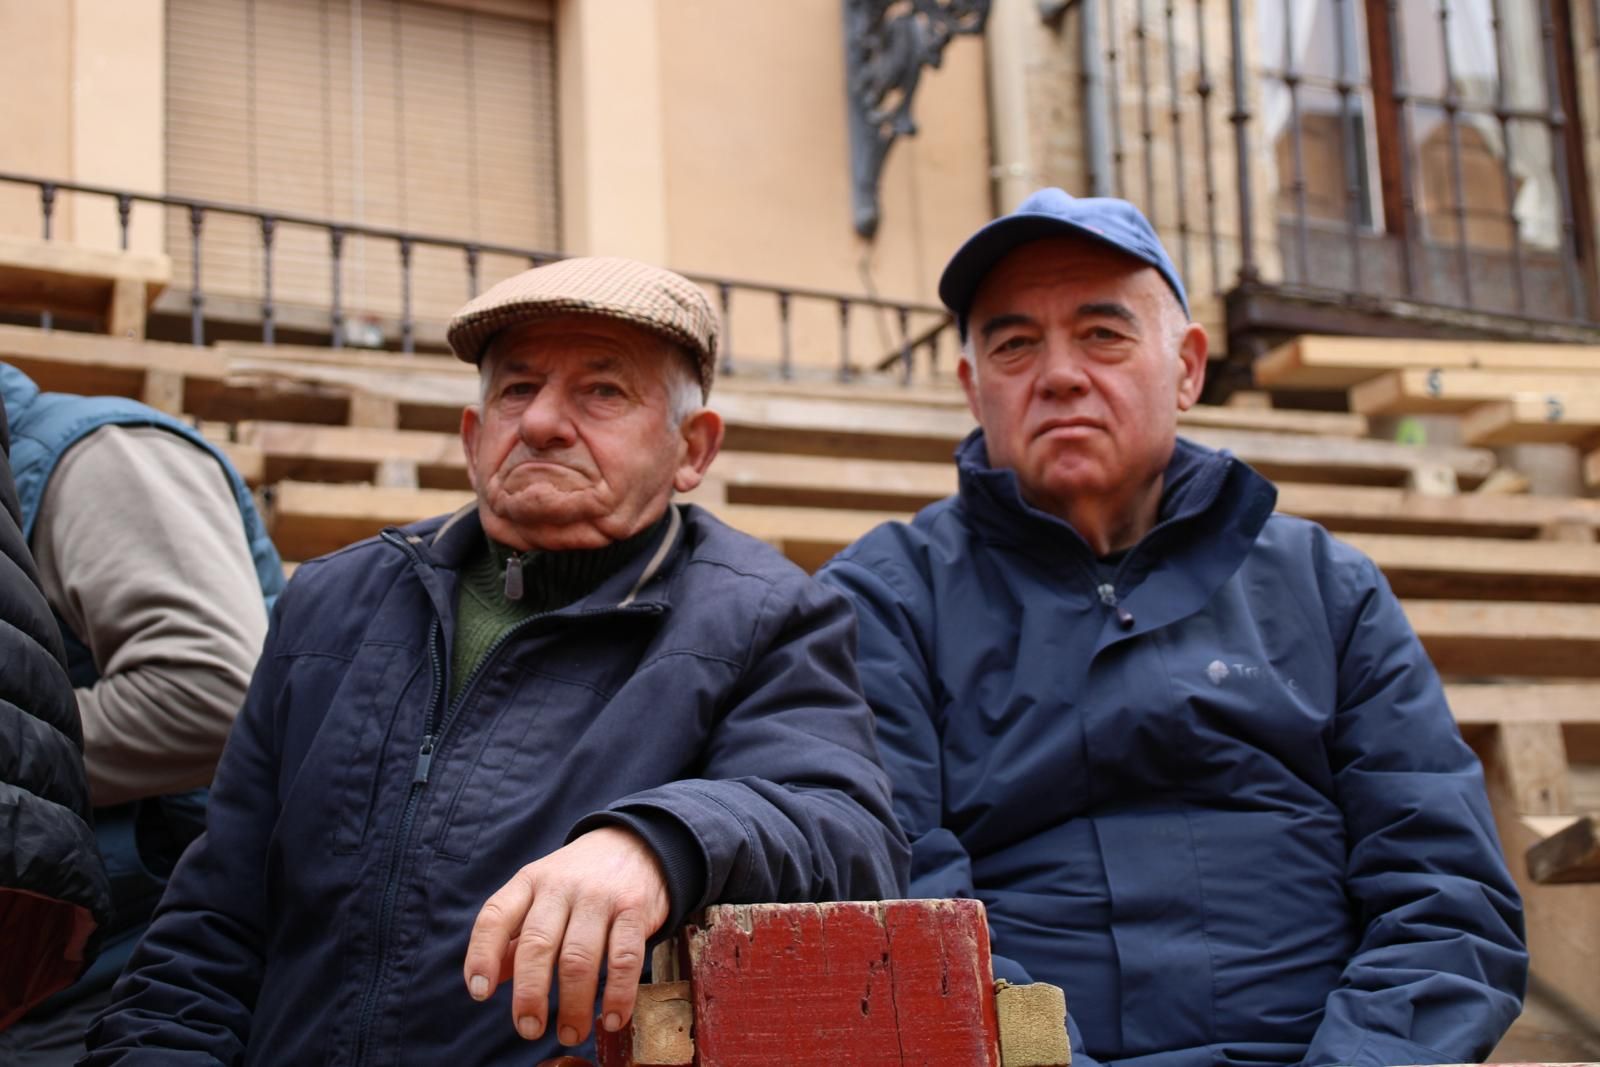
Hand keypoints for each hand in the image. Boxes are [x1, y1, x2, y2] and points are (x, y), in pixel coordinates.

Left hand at [463, 826, 670, 1046]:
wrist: (635, 844)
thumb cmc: (579, 880)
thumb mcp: (539, 895)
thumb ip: (514, 937)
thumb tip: (490, 982)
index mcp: (529, 882)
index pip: (495, 916)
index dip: (482, 956)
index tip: (479, 994)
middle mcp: (561, 886)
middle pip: (538, 944)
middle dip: (530, 994)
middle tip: (529, 1029)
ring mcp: (600, 896)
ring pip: (579, 958)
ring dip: (573, 1005)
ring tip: (571, 1033)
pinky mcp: (635, 908)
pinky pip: (625, 958)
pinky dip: (618, 994)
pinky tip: (613, 1018)